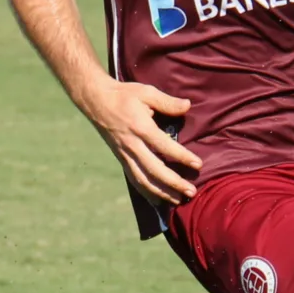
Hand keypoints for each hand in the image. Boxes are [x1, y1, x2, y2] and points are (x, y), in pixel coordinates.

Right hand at [81, 79, 199, 203]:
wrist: (95, 101)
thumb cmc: (124, 95)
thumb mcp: (146, 92)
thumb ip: (167, 102)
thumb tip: (188, 106)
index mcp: (140, 127)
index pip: (164, 146)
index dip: (182, 157)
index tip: (198, 164)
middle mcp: (132, 145)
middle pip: (154, 170)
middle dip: (174, 183)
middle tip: (191, 191)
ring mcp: (124, 154)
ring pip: (143, 179)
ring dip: (161, 192)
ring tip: (178, 200)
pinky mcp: (120, 159)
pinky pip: (134, 179)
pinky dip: (146, 192)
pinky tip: (157, 200)